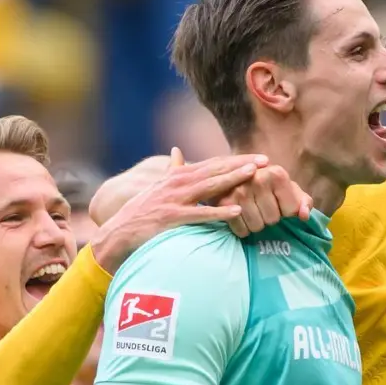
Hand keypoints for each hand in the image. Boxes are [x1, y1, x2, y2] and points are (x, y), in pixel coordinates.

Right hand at [89, 147, 266, 272]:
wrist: (119, 233)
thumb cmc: (141, 211)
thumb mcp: (158, 186)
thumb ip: (171, 170)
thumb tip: (177, 151)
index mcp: (179, 175)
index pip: (214, 164)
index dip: (236, 160)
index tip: (258, 157)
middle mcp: (178, 183)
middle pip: (216, 170)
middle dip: (241, 165)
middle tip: (266, 160)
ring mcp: (175, 199)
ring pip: (210, 187)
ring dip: (234, 179)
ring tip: (255, 175)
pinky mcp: (172, 218)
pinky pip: (200, 214)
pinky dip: (219, 212)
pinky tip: (238, 211)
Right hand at [216, 165, 311, 236]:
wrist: (238, 179)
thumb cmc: (271, 187)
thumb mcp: (290, 190)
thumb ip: (304, 202)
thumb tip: (304, 216)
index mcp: (276, 173)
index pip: (291, 211)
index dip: (287, 212)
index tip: (280, 203)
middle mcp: (256, 178)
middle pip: (272, 219)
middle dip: (271, 218)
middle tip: (264, 207)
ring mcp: (239, 190)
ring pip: (257, 226)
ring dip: (257, 224)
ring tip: (253, 211)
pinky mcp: (224, 202)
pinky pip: (241, 230)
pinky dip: (243, 229)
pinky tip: (243, 217)